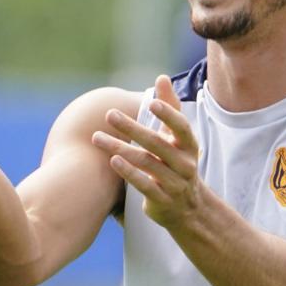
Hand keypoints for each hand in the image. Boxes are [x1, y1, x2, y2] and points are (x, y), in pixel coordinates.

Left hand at [91, 75, 201, 230]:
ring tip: (97, 137)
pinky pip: (144, 185)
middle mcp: (185, 164)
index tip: (151, 102)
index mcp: (189, 145)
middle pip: (157, 143)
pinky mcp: (162, 200)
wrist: (189, 208)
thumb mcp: (178, 138)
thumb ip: (171, 107)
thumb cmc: (177, 162)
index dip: (169, 115)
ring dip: (119, 148)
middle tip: (109, 114)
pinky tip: (112, 160)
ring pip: (146, 163)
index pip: (181, 127)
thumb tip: (162, 77)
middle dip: (132, 128)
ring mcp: (175, 183)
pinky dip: (129, 172)